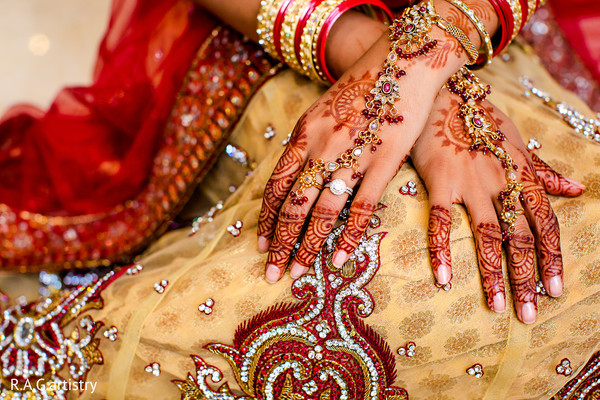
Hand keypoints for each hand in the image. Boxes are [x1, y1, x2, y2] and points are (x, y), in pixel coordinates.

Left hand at [255, 0, 501, 282]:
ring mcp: (352, 156)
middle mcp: (321, 147)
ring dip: (305, 246)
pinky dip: (347, 237)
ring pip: (321, 211)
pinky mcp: (383, 162)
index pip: (277, 186)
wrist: (402, 61)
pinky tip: (337, 260)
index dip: (266, 219)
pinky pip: (360, 208)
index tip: (258, 244)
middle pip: (293, 205)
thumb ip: (307, 140)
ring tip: (295, 272)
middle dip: (278, 242)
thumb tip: (293, 169)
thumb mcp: (322, 108)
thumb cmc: (361, 86)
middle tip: (269, 272)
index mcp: (304, 134)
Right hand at [411, 87, 584, 323]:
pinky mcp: (440, 181)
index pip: (545, 223)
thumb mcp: (517, 141)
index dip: (552, 258)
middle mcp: (502, 182)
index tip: (555, 290)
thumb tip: (576, 191)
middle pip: (520, 238)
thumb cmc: (480, 119)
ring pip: (488, 235)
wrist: (443, 94)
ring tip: (497, 307)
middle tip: (530, 314)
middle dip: (526, 278)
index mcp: (522, 174)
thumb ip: (543, 171)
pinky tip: (444, 278)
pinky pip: (440, 221)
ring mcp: (471, 183)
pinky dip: (442, 250)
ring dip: (493, 275)